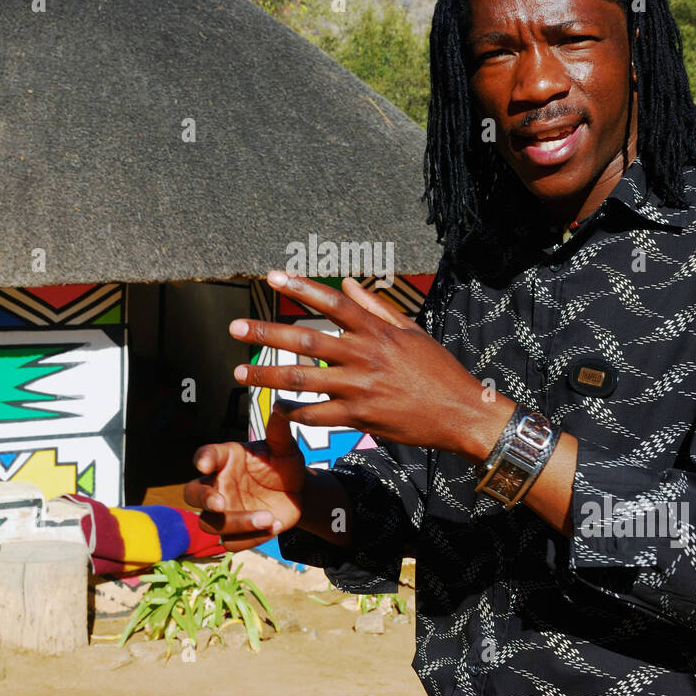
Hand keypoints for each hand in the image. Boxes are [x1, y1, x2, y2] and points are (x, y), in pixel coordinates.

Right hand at [184, 402, 306, 551]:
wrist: (299, 493)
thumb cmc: (284, 465)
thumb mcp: (285, 448)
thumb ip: (280, 432)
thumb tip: (282, 408)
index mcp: (226, 459)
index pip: (206, 456)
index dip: (202, 459)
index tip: (204, 464)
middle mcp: (218, 485)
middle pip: (192, 494)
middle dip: (203, 499)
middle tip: (221, 503)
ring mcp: (224, 511)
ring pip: (211, 523)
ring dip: (236, 523)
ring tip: (267, 518)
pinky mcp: (236, 533)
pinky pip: (232, 542)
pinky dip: (251, 538)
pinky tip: (273, 527)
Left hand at [228, 271, 506, 458]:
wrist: (460, 412)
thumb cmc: (438, 370)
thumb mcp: (411, 331)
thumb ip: (375, 307)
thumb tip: (346, 281)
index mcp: (377, 331)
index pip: (332, 301)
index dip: (301, 288)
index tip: (272, 278)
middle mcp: (365, 355)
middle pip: (305, 340)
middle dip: (266, 333)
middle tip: (235, 328)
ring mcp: (360, 388)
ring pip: (302, 380)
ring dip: (267, 377)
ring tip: (240, 374)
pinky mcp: (360, 417)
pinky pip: (318, 416)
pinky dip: (295, 414)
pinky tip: (278, 411)